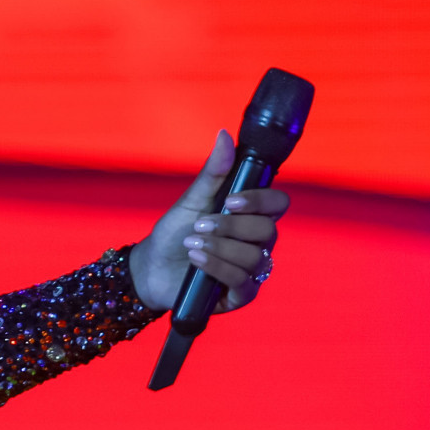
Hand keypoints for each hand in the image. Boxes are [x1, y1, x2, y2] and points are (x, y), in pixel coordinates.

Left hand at [129, 129, 289, 313]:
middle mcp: (258, 242)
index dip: (261, 200)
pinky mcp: (242, 294)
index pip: (278, 203)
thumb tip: (224, 135)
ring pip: (255, 257)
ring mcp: (252, 269)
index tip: (232, 200)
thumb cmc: (175, 232)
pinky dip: (218, 268)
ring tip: (192, 244)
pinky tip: (196, 261)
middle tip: (200, 225)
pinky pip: (244, 282)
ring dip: (220, 248)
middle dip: (231, 226)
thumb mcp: (191, 201)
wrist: (151, 267)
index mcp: (251, 215)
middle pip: (267, 230)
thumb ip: (213, 173)